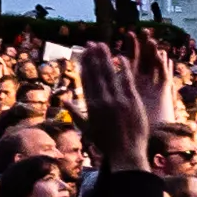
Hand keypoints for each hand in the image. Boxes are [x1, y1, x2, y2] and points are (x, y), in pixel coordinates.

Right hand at [79, 35, 181, 163]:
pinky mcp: (132, 101)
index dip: (84, 65)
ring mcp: (118, 100)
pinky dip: (124, 67)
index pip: (86, 81)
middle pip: (96, 74)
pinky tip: (121, 56)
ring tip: (102, 45)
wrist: (126, 153)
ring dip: (105, 58)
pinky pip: (127, 80)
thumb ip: (75, 113)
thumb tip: (64, 101)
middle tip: (91, 43)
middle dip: (93, 57)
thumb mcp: (86, 129)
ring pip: (110, 74)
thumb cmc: (106, 144)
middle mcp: (102, 100)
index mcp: (91, 107)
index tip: (83, 54)